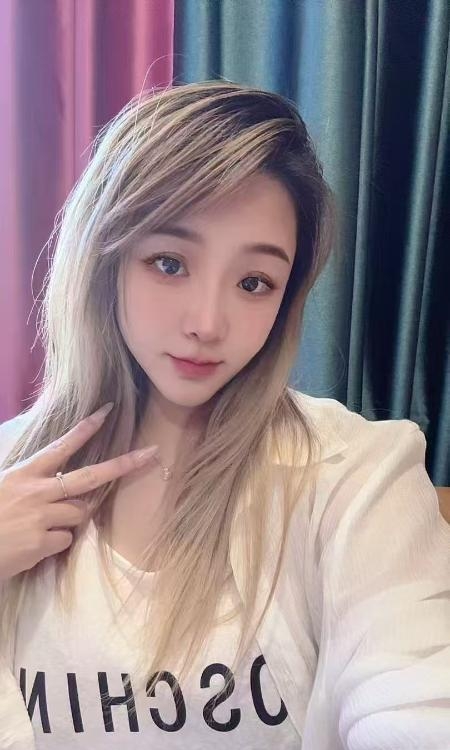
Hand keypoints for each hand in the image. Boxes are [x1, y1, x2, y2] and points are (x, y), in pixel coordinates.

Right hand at [0, 403, 157, 579]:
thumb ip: (34, 484)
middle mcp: (37, 491)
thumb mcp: (5, 489)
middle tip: (150, 453)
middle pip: (89, 476)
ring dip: (66, 521)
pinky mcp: (42, 542)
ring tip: (35, 528)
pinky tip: (30, 546)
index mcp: (25, 474)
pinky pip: (65, 540)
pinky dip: (53, 544)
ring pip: (78, 514)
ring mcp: (41, 516)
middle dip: (123, 465)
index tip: (107, 411)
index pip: (61, 446)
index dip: (85, 429)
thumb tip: (62, 487)